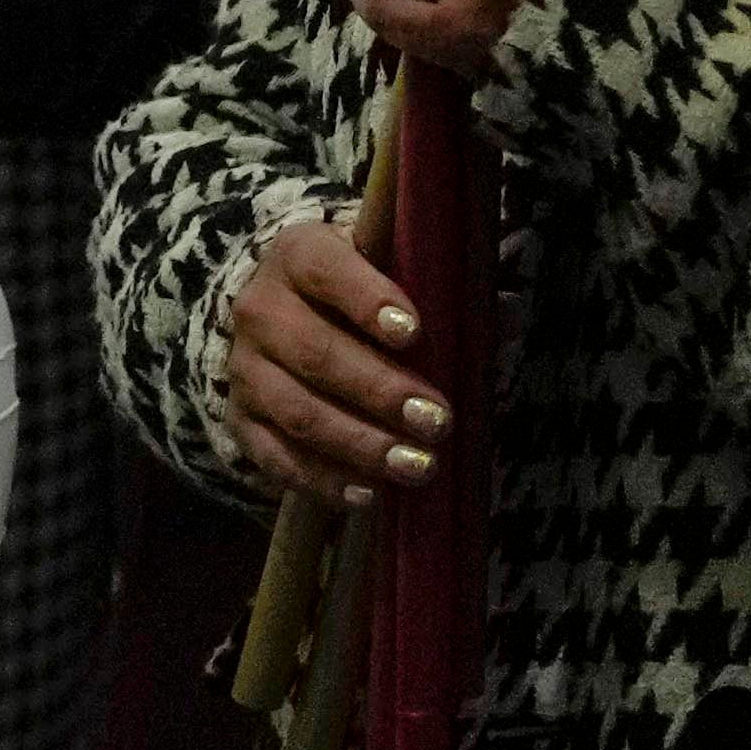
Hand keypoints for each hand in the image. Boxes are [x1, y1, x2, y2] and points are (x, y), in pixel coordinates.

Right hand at [220, 216, 444, 503]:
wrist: (285, 315)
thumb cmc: (359, 292)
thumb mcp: (393, 272)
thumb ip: (448, 290)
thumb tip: (508, 315)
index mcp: (300, 254)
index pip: (326, 270)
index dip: (367, 299)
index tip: (414, 333)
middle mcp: (261, 308)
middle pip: (315, 352)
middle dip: (380, 391)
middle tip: (437, 421)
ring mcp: (246, 368)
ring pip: (299, 411)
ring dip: (361, 444)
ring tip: (416, 466)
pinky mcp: (242, 420)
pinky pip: (277, 457)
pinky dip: (324, 480)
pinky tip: (370, 494)